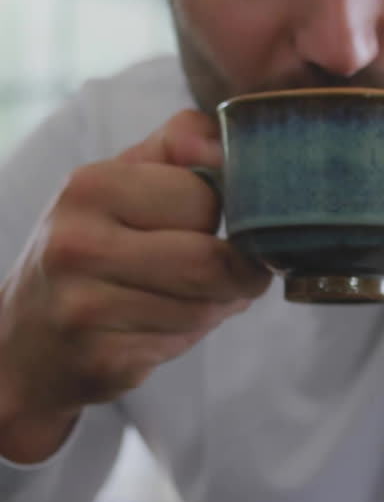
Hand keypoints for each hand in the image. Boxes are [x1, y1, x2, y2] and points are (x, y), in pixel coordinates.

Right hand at [0, 111, 271, 462]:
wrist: (27, 341)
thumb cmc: (94, 248)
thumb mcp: (123, 182)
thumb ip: (179, 145)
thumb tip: (221, 142)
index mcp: (89, 187)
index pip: (205, 198)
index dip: (226, 216)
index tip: (215, 227)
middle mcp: (76, 243)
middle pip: (213, 260)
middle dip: (238, 273)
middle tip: (229, 273)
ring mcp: (82, 306)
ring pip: (207, 306)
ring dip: (216, 306)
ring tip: (186, 298)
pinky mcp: (100, 359)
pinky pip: (183, 343)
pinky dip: (187, 336)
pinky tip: (156, 327)